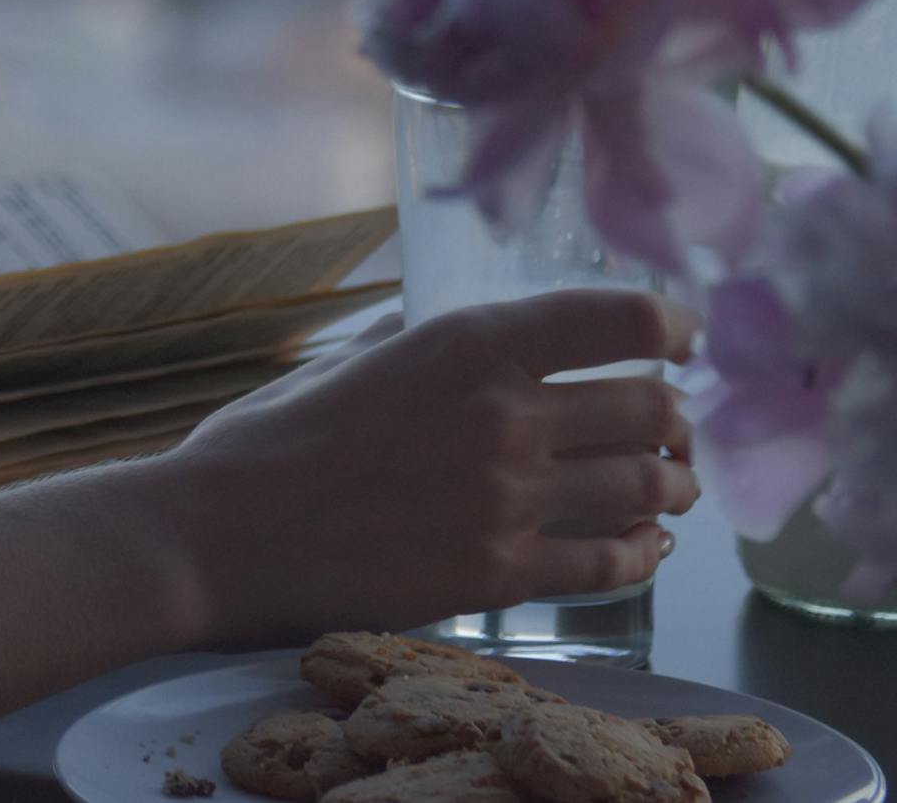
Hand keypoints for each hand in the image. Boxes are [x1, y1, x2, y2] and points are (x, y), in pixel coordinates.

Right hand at [134, 288, 698, 647]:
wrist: (215, 537)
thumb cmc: (262, 443)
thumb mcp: (339, 361)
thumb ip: (405, 340)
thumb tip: (435, 328)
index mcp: (465, 342)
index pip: (618, 321)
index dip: (670, 327)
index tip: (681, 340)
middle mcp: (503, 413)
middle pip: (651, 409)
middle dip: (676, 418)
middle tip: (674, 428)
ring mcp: (507, 499)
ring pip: (646, 488)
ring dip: (674, 486)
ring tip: (673, 489)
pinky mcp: (498, 575)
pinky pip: (611, 563)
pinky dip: (644, 554)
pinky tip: (646, 549)